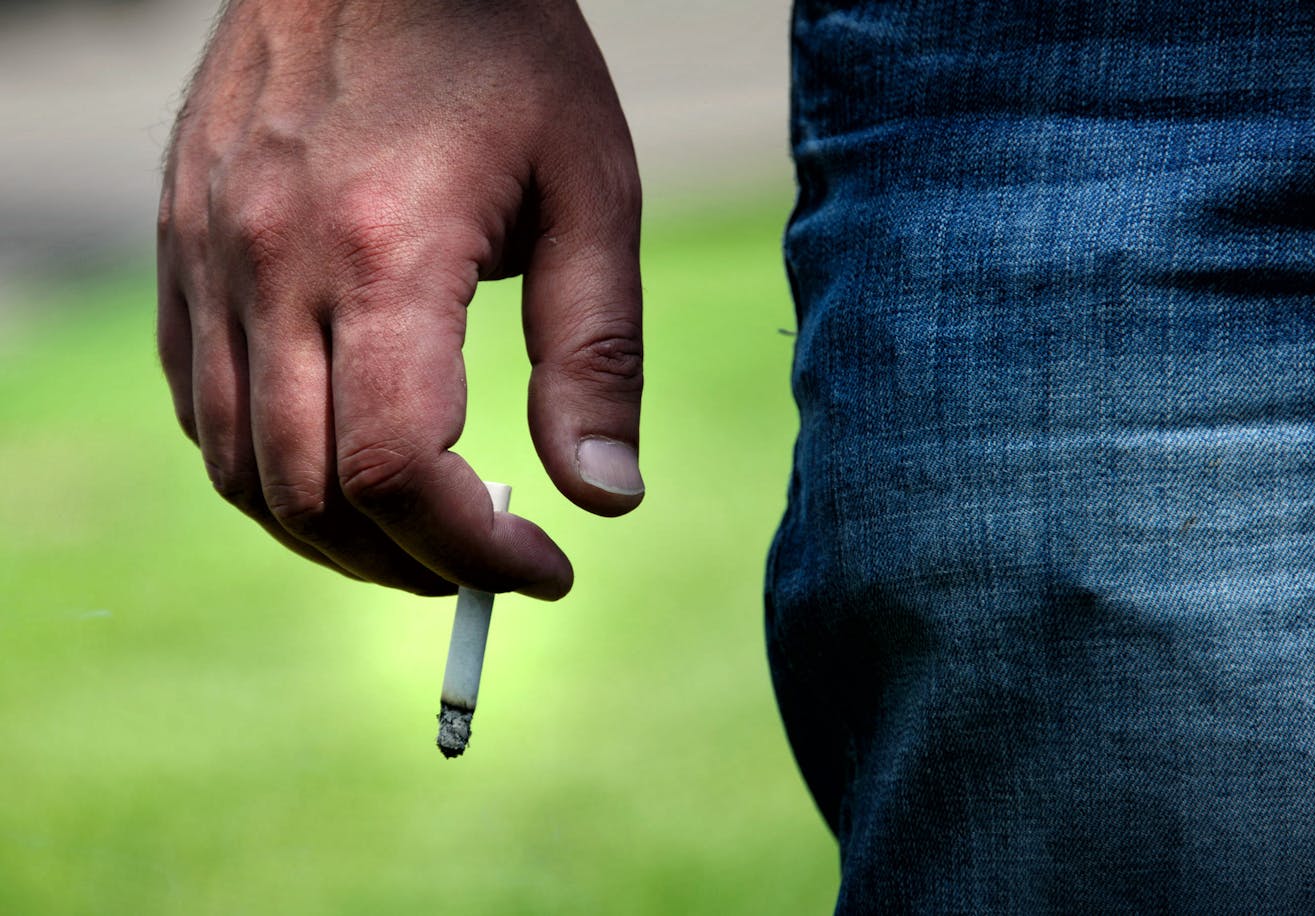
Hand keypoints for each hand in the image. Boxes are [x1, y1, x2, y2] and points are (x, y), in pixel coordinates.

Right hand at [157, 0, 642, 598]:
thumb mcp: (590, 191)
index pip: (396, 470)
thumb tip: (604, 499)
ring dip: (334, 536)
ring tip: (422, 535)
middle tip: (490, 563)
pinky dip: (266, 469)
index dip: (475, 549)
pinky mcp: (180, 248)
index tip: (545, 567)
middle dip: (412, 562)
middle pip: (311, 495)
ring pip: (241, 470)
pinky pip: (200, 405)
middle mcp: (269, 265)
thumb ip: (597, 351)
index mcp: (382, 252)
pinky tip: (338, 462)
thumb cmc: (502, 53)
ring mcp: (205, 258)